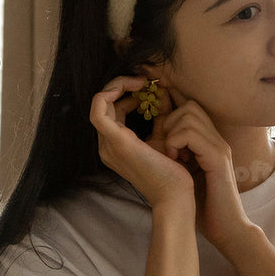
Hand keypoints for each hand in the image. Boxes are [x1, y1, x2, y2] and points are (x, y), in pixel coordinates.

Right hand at [89, 77, 193, 207]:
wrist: (175, 196)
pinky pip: (99, 109)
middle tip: (144, 80)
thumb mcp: (163, 136)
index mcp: (115, 146)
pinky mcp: (116, 142)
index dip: (127, 93)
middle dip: (122, 86)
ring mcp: (108, 145)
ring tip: (142, 81)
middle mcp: (106, 145)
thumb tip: (162, 91)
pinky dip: (112, 92)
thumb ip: (160, 115)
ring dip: (119, 86)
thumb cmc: (172, 171)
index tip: (148, 87)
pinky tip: (136, 87)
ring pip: (99, 103)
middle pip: (104, 104)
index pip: (112, 110)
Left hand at [156, 90, 254, 252]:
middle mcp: (217, 139)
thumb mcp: (184, 172)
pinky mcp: (218, 158)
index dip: (170, 104)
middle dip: (169, 121)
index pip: (190, 107)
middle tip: (165, 147)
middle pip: (190, 105)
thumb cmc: (203, 205)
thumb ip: (175, 153)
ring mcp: (219, 146)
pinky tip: (176, 160)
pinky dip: (176, 142)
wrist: (226, 228)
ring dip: (172, 133)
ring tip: (171, 155)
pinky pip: (191, 133)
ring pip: (189, 114)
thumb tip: (153, 139)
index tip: (154, 119)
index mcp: (209, 141)